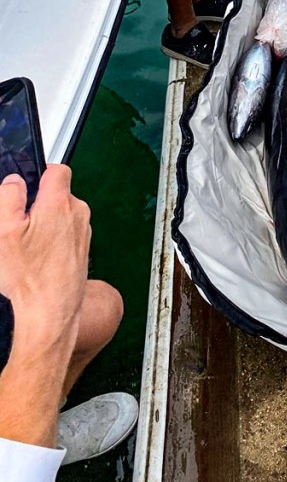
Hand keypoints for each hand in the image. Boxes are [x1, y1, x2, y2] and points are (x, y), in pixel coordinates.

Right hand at [0, 166, 89, 338]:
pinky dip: (53, 239)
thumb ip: (9, 197)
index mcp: (59, 203)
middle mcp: (78, 213)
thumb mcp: (4, 231)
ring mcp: (83, 231)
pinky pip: (67, 233)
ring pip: (62, 215)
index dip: (40, 173)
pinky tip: (38, 258)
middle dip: (38, 203)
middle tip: (19, 225)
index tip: (27, 185)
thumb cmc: (29, 276)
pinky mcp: (82, 248)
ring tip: (28, 247)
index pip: (57, 170)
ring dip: (46, 223)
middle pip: (58, 194)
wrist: (51, 311)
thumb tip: (14, 181)